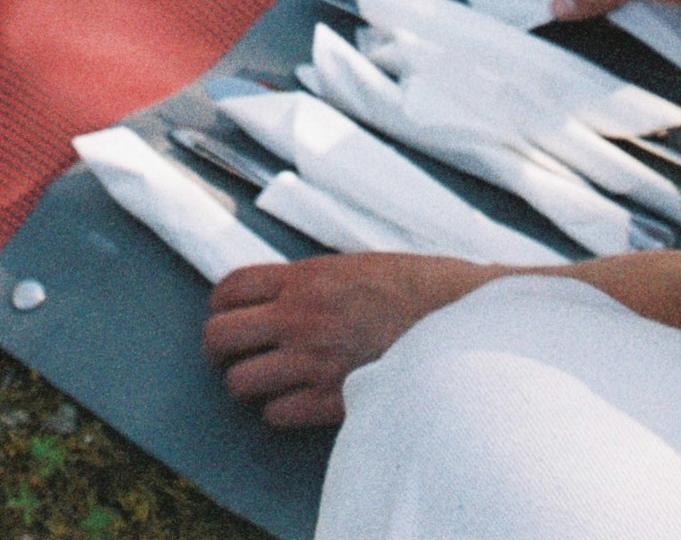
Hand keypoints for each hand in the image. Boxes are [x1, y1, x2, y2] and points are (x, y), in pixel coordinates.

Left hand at [200, 254, 501, 427]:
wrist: (461, 318)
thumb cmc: (417, 287)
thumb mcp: (355, 265)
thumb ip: (312, 280)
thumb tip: (281, 294)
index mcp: (304, 277)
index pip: (229, 288)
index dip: (219, 306)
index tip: (227, 315)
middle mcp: (298, 317)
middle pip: (219, 336)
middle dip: (220, 349)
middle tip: (233, 355)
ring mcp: (312, 360)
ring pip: (239, 382)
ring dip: (249, 384)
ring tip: (268, 382)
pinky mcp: (331, 398)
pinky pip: (275, 414)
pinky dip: (281, 411)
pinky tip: (299, 402)